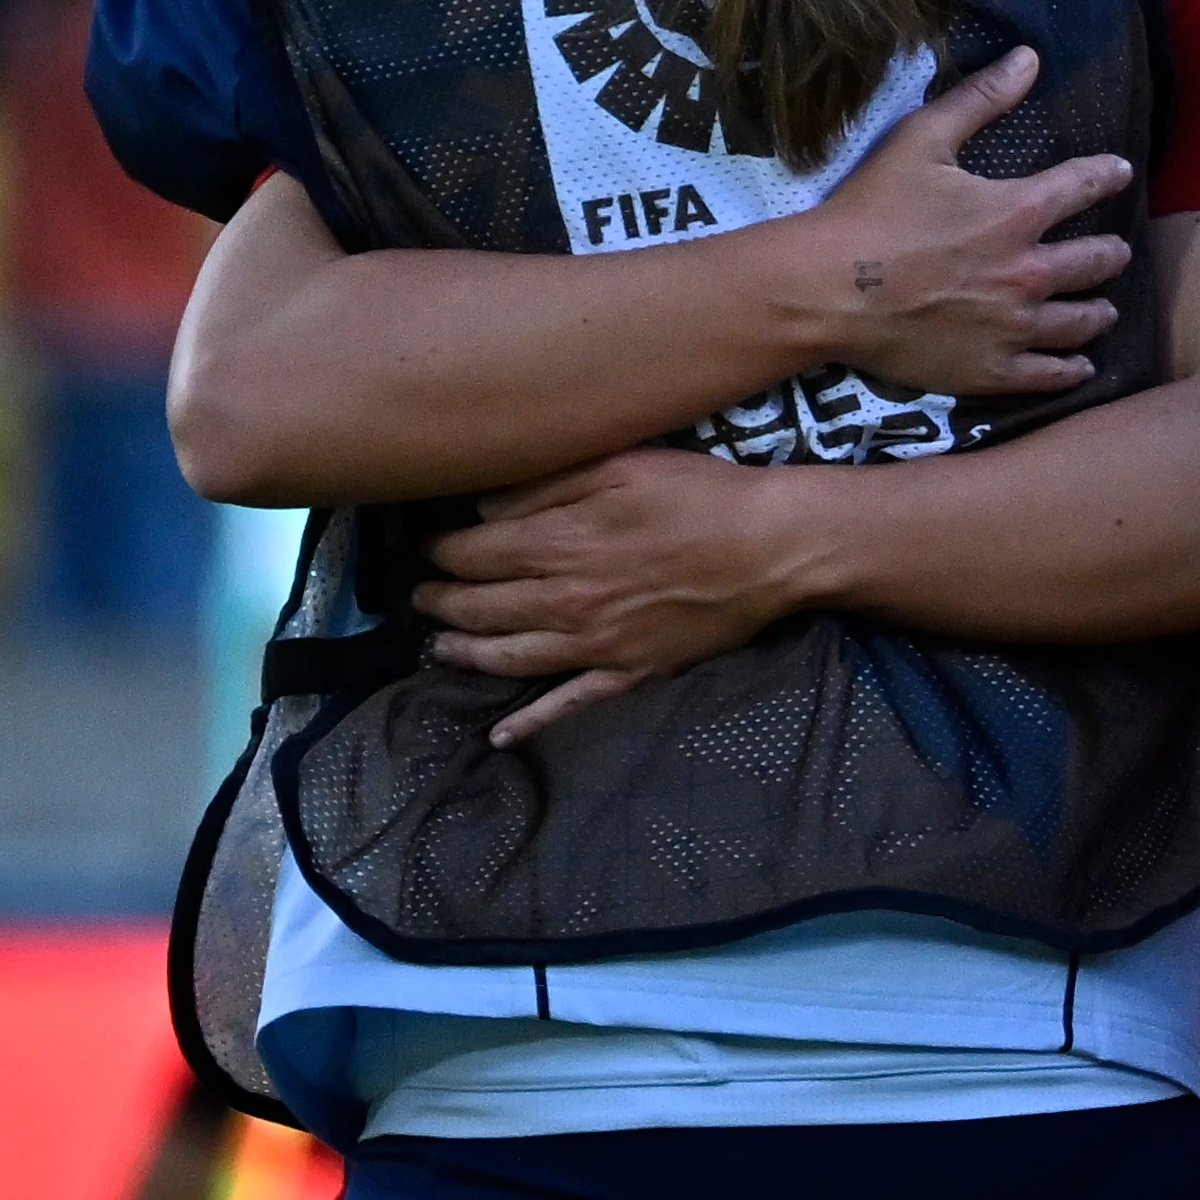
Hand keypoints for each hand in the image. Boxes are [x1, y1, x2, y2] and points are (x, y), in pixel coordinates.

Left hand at [411, 448, 818, 741]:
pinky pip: (569, 704)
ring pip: (506, 657)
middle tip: (422, 593)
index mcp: (557, 544)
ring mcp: (595, 644)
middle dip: (439, 600)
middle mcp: (564, 602)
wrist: (776, 549)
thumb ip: (544, 486)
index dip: (439, 549)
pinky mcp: (630, 672)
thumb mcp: (620, 463)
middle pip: (477, 607)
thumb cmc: (701, 496)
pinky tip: (500, 736)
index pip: (470, 554)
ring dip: (462, 652)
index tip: (428, 543)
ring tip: (440, 645)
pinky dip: (530, 722)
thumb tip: (482, 511)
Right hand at [776, 48, 1133, 401]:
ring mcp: (1016, 327)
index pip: (1084, 186)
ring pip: (1083, 321)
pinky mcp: (995, 370)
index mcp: (1018, 212)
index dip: (1106, 175)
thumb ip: (979, 99)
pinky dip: (1072, 368)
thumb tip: (1029, 57)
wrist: (827, 289)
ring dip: (1098, 311)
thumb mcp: (921, 140)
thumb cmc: (871, 210)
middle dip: (1110, 253)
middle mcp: (1031, 272)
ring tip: (1103, 309)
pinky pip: (1052, 374)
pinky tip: (1080, 365)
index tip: (1120, 173)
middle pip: (1096, 261)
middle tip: (1115, 252)